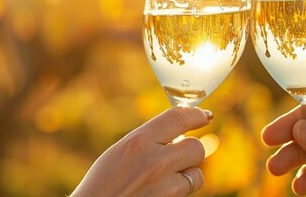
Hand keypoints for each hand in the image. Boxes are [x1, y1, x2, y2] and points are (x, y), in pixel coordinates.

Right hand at [72, 107, 212, 195]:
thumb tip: (178, 132)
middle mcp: (155, 163)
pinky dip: (180, 191)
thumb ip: (148, 141)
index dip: (196, 115)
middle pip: (196, 148)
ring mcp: (165, 187)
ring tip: (164, 180)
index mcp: (138, 143)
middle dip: (190, 151)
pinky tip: (161, 192)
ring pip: (197, 174)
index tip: (204, 116)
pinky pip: (188, 192)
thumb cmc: (102, 186)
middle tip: (178, 157)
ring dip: (187, 175)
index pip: (179, 118)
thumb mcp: (120, 154)